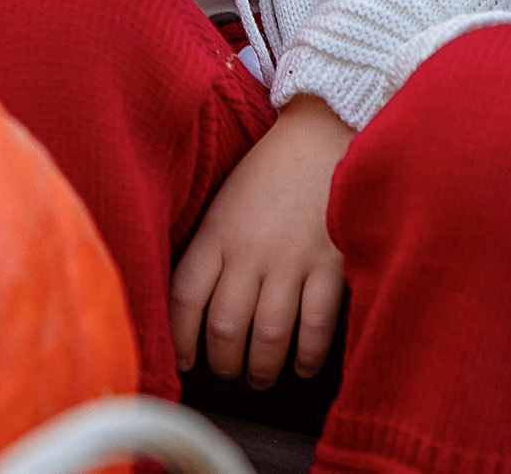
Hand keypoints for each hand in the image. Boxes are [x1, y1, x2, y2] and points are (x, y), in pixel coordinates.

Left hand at [171, 93, 354, 387]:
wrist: (323, 133)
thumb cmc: (269, 171)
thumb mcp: (224, 202)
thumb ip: (210, 248)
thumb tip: (192, 306)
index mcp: (216, 233)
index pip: (185, 298)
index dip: (179, 338)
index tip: (184, 359)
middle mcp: (249, 251)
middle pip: (224, 327)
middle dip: (223, 362)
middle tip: (228, 371)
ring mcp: (291, 260)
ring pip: (267, 336)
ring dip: (261, 368)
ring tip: (260, 377)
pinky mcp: (330, 265)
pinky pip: (315, 326)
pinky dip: (308, 355)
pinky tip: (303, 366)